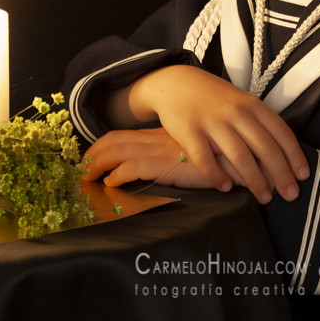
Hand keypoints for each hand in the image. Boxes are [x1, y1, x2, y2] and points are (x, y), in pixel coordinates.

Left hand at [83, 126, 245, 189]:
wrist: (240, 152)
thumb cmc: (219, 155)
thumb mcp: (192, 153)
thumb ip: (175, 157)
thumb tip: (159, 168)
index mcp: (159, 136)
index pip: (122, 136)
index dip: (102, 147)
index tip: (90, 159)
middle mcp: (156, 139)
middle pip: (114, 141)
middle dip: (92, 155)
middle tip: (80, 170)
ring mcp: (160, 149)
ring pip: (117, 151)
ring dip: (98, 165)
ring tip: (87, 179)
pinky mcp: (166, 163)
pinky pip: (133, 167)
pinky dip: (117, 176)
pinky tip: (111, 184)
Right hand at [123, 65, 308, 202]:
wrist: (176, 82)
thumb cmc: (214, 99)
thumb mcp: (240, 102)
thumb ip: (259, 123)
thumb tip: (285, 157)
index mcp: (251, 104)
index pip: (280, 132)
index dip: (294, 155)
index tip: (303, 176)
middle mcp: (235, 112)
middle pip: (264, 147)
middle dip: (281, 174)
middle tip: (290, 195)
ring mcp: (212, 121)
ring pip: (239, 155)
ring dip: (255, 180)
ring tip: (264, 197)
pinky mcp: (189, 130)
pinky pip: (205, 158)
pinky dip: (216, 176)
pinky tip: (225, 188)